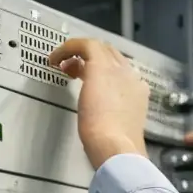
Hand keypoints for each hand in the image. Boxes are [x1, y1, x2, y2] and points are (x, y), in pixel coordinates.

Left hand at [47, 37, 149, 169]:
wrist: (117, 147)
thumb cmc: (116, 147)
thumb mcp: (120, 127)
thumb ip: (115, 118)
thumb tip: (105, 121)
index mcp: (137, 92)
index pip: (121, 71)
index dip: (103, 71)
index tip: (87, 80)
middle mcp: (130, 76)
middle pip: (110, 54)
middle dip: (91, 59)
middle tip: (73, 70)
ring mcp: (117, 70)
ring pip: (98, 47)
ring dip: (78, 53)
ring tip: (62, 64)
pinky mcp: (99, 68)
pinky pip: (82, 45)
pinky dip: (67, 48)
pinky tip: (55, 59)